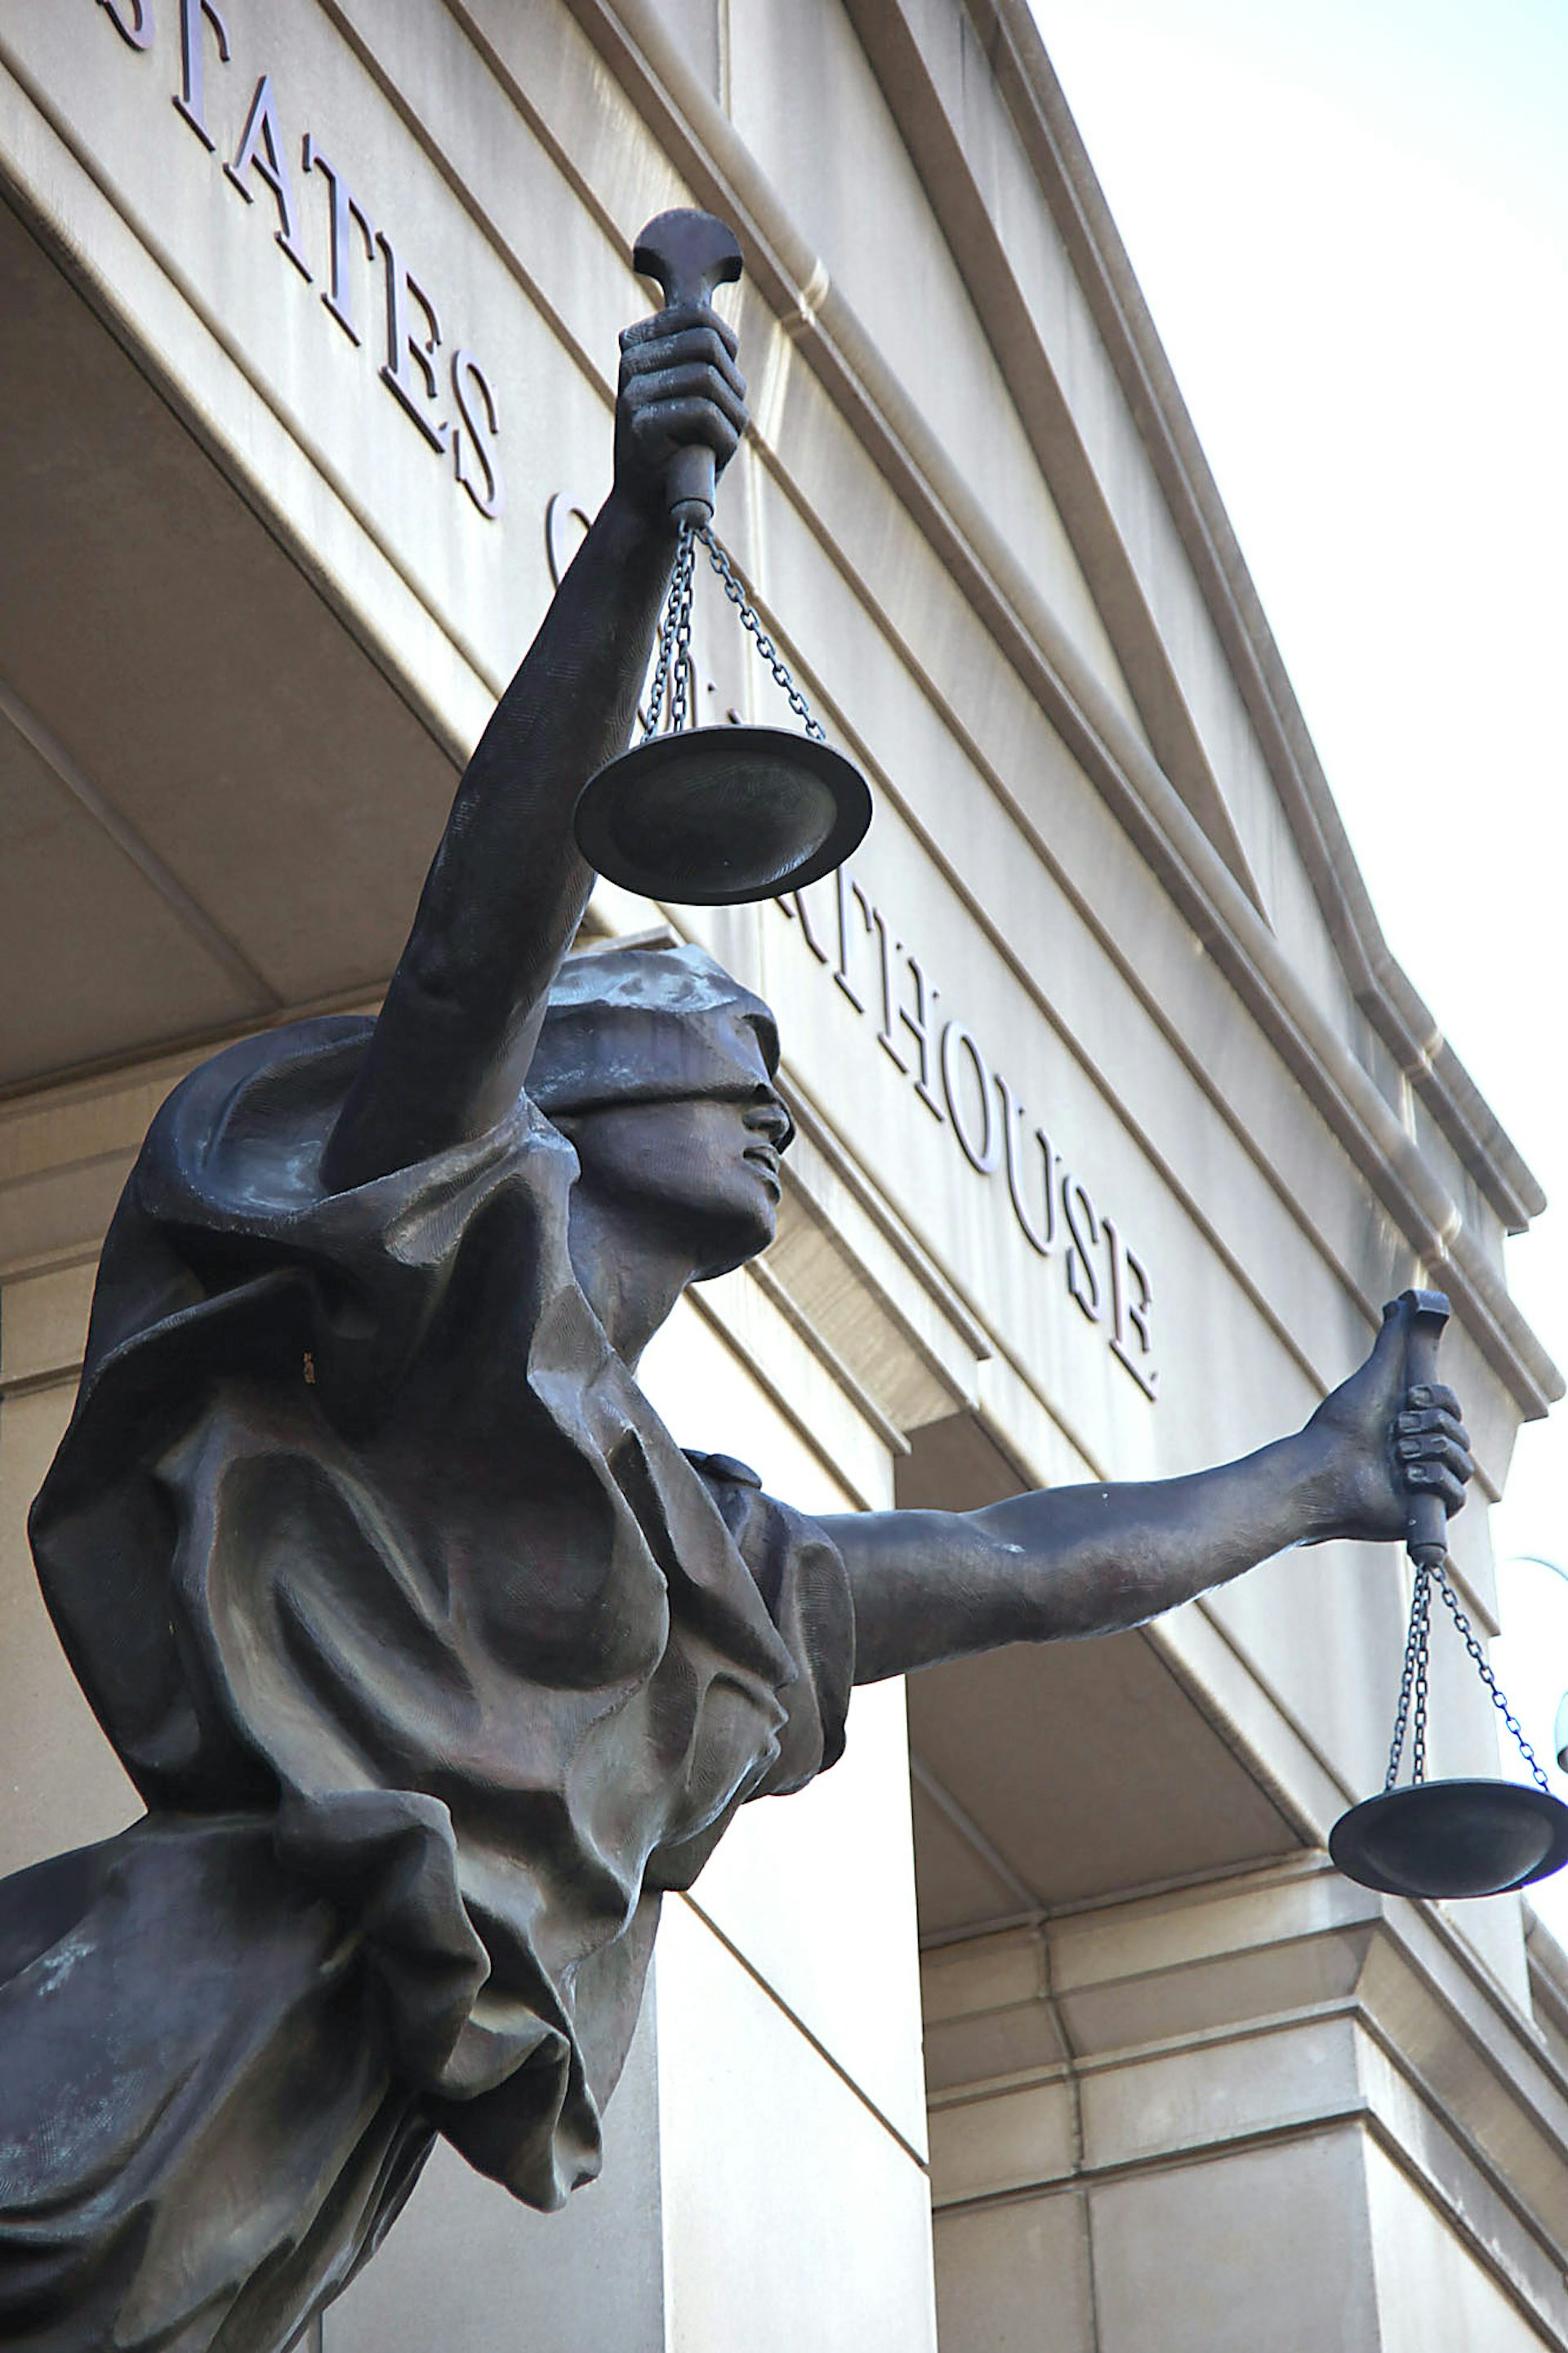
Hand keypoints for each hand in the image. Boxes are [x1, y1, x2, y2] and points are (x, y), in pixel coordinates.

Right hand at [613, 299, 748, 522]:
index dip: (727, 346)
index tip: (722, 383)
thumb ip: (701, 358)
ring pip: (709, 378)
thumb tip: (723, 333)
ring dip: (731, 415)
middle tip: (727, 416)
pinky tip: (715, 455)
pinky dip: (724, 438)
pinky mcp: (641, 424)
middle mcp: (631, 363)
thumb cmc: (679, 450)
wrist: (649, 508)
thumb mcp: (691, 394)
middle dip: (731, 382)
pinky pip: (703, 412)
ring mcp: (632, 392)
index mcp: (639, 346)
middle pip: (707, 341)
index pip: (698, 315)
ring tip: (719, 440)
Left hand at [1304, 1298, 1472, 1543]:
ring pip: (1462, 1461)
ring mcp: (1427, 1483)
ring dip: (1430, 1451)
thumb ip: (1392, 1340)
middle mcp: (1422, 1451)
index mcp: (1414, 1422)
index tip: (1410, 1398)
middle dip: (1430, 1426)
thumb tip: (1402, 1301)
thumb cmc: (1341, 1425)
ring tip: (1399, 1456)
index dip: (1438, 1400)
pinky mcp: (1427, 1511)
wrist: (1323, 1472)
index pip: (1451, 1406)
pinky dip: (1436, 1480)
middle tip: (1397, 1431)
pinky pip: (1457, 1493)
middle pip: (1459, 1432)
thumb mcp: (1373, 1375)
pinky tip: (1409, 1476)